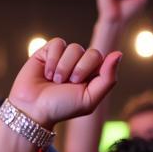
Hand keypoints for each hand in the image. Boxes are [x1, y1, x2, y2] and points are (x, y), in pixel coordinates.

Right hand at [6, 38, 120, 129]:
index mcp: (94, 77)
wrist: (34, 108)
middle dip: (79, 69)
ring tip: (55, 80)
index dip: (90, 69)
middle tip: (68, 83)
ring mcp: (65, 57)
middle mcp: (82, 65)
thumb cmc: (63, 107)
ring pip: (74, 47)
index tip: (79, 83)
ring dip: (64, 67)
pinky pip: (57, 43)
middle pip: (92, 52)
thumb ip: (107, 78)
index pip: (103, 60)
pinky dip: (52, 59)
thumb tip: (118, 53)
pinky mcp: (48, 51)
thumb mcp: (90, 98)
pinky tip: (46, 72)